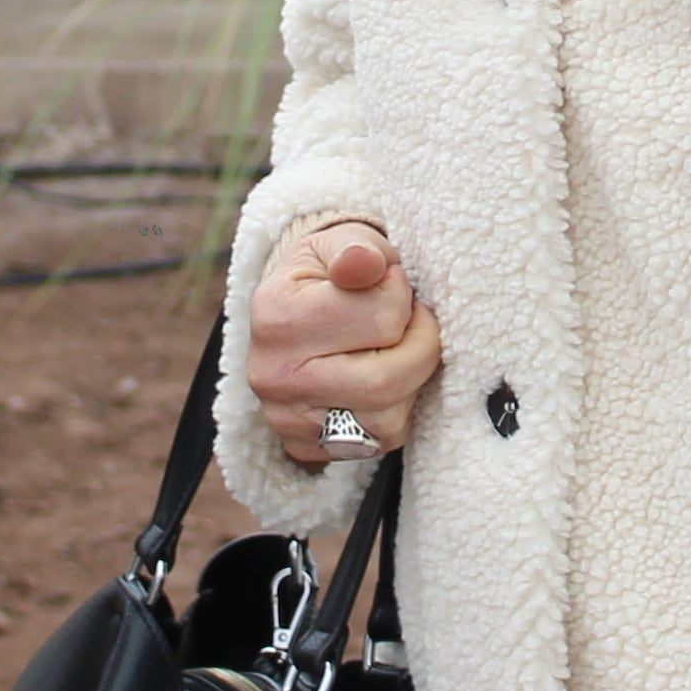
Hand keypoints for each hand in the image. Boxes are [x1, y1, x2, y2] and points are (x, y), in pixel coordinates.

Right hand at [245, 222, 438, 468]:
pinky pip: (379, 443)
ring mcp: (285, 418)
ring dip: (410, 381)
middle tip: (409, 322)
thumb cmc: (328, 274)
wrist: (292, 311)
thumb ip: (358, 249)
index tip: (388, 284)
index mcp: (276, 314)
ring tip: (392, 350)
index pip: (382, 319)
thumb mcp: (340, 242)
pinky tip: (379, 380)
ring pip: (388, 420)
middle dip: (418, 346)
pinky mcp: (305, 447)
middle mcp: (272, 374)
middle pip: (385, 380)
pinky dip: (395, 411)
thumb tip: (362, 263)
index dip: (402, 296)